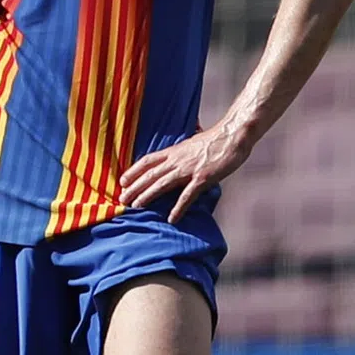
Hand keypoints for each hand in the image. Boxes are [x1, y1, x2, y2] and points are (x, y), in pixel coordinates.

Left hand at [118, 121, 251, 222]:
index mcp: (174, 151)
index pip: (147, 160)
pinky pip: (188, 196)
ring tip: (136, 206)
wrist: (233, 136)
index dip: (133, 170)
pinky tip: (172, 218)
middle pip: (150, 174)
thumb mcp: (192, 142)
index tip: (122, 180)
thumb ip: (182, 150)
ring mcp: (189, 169)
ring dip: (147, 196)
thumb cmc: (215, 139)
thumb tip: (175, 153)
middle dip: (135, 187)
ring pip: (162, 184)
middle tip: (122, 199)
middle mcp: (177, 160)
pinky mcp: (203, 178)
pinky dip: (178, 208)